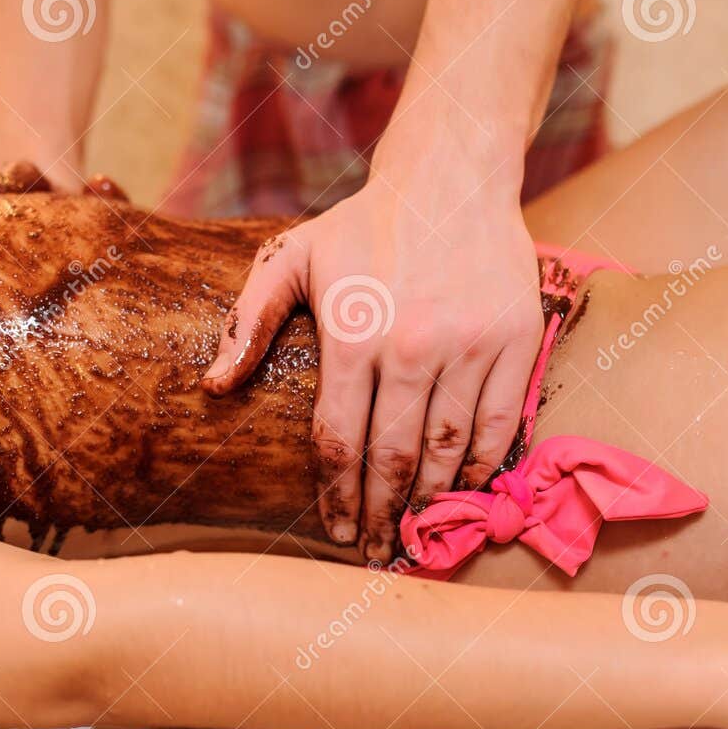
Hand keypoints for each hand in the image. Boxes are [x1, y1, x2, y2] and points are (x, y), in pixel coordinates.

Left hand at [201, 181, 543, 562]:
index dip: (336, 495)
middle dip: (380, 514)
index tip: (335, 530)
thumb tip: (213, 386)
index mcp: (352, 333)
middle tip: (374, 551)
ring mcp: (468, 344)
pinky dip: (480, 466)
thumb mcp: (292, 257)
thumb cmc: (364, 225)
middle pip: (392, 458)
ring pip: (447, 449)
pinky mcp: (514, 340)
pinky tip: (463, 489)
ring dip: (429, 501)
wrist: (452, 177)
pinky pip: (497, 423)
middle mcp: (411, 345)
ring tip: (414, 532)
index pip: (339, 440)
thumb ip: (248, 321)